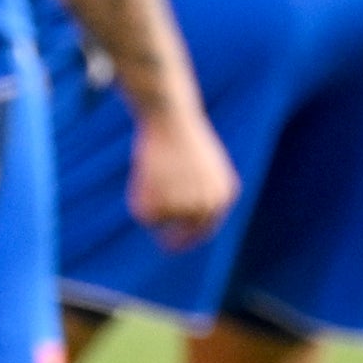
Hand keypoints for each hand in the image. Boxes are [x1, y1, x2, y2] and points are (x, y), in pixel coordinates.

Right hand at [131, 103, 238, 247]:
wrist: (172, 118)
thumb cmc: (181, 136)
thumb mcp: (199, 165)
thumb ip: (197, 190)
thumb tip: (185, 212)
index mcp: (224, 195)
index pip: (205, 228)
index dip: (187, 238)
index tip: (170, 245)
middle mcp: (210, 205)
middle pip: (184, 234)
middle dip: (169, 238)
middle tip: (159, 243)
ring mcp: (189, 206)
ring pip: (160, 220)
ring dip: (150, 201)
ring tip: (150, 172)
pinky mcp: (167, 204)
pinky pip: (146, 215)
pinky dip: (138, 198)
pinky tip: (145, 173)